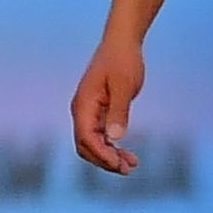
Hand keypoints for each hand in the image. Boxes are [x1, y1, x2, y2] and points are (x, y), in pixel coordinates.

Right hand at [72, 36, 143, 175]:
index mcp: (83, 104)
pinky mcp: (98, 112)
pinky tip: (128, 154)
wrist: (122, 43)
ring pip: (93, 144)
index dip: (101, 154)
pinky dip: (112, 147)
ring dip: (109, 156)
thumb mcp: (124, 86)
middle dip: (104, 160)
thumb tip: (115, 138)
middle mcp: (82, 111)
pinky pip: (101, 136)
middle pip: (86, 146)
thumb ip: (119, 111)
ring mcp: (89, 112)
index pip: (86, 138)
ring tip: (131, 165)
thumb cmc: (123, 60)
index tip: (119, 164)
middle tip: (127, 169)